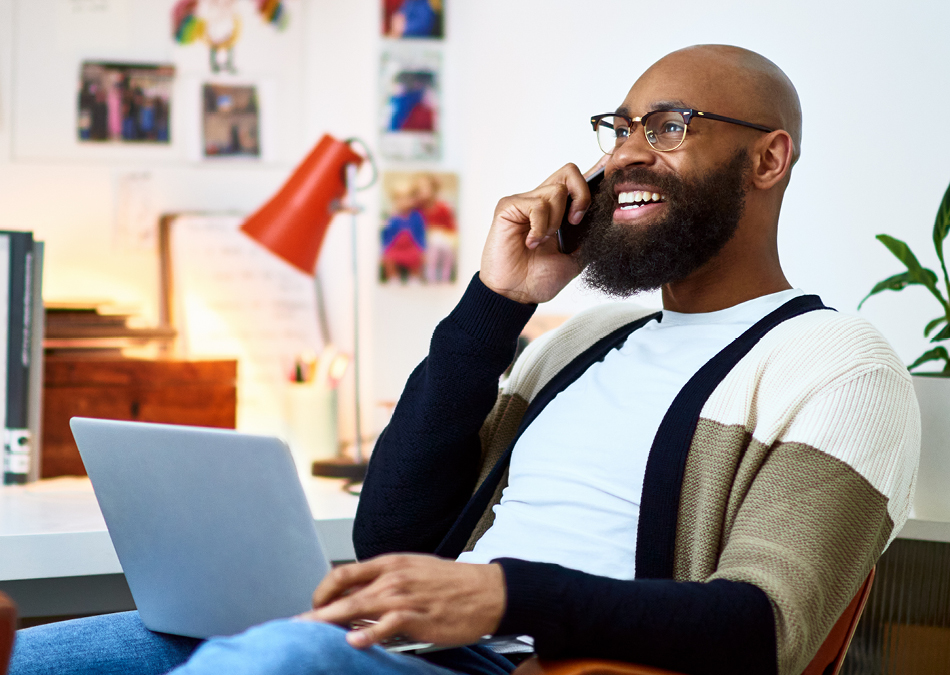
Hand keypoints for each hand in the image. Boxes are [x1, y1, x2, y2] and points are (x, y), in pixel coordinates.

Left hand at [300, 554, 506, 649]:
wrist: (489, 590)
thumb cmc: (453, 584)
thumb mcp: (415, 572)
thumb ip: (386, 583)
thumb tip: (358, 601)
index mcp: (390, 563)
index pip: (343, 573)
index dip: (322, 590)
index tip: (313, 606)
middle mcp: (393, 577)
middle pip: (344, 591)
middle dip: (315, 610)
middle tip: (295, 625)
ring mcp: (405, 596)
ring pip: (358, 606)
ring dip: (330, 620)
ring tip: (309, 633)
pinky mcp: (419, 617)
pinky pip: (388, 624)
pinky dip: (369, 634)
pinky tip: (354, 642)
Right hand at [480, 157, 607, 303]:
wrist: (516, 294)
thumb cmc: (540, 278)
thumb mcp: (576, 258)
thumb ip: (589, 236)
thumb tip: (611, 218)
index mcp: (559, 211)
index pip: (578, 181)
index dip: (596, 171)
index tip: (610, 170)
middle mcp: (542, 201)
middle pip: (570, 171)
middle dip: (582, 195)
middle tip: (575, 222)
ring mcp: (524, 202)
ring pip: (556, 190)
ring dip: (556, 221)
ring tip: (544, 241)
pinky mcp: (508, 207)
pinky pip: (536, 204)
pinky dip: (540, 227)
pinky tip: (531, 243)